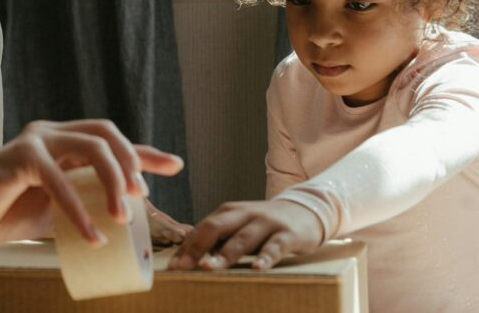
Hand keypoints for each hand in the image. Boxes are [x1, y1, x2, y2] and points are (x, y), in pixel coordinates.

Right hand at [0, 120, 183, 246]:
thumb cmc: (1, 210)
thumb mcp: (54, 208)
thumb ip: (81, 201)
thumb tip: (120, 219)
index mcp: (61, 142)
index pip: (111, 140)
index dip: (145, 152)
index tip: (175, 165)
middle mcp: (51, 133)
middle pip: (106, 133)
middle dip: (132, 162)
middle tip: (141, 197)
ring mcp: (36, 140)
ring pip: (91, 148)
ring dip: (113, 183)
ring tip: (120, 218)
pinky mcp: (20, 156)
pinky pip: (61, 180)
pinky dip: (79, 210)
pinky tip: (91, 235)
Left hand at [167, 199, 322, 270]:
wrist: (306, 210)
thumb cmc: (264, 224)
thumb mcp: (239, 225)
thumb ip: (218, 237)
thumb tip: (187, 254)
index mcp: (229, 212)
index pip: (202, 228)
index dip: (186, 246)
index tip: (172, 265)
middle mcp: (245, 214)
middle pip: (216, 228)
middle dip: (197, 247)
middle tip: (183, 266)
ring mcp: (266, 223)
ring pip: (242, 238)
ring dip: (225, 254)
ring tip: (209, 268)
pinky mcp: (287, 234)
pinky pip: (275, 247)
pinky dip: (266, 257)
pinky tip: (257, 268)